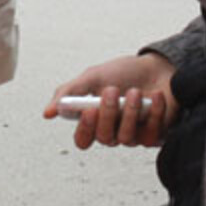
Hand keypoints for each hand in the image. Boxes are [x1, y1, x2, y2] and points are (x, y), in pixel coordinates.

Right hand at [44, 54, 177, 148]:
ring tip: (135, 91)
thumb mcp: (93, 77)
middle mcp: (113, 131)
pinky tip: (155, 95)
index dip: (84, 130)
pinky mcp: (154, 134)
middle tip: (111, 90)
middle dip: (107, 114)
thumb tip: (47, 113)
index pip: (83, 139)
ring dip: (130, 112)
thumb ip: (70, 93)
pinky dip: (154, 112)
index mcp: (94, 119)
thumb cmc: (124, 73)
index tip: (88, 110)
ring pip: (126, 138)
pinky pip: (150, 134)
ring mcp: (134, 134)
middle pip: (104, 138)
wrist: (158, 66)